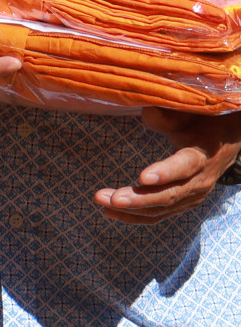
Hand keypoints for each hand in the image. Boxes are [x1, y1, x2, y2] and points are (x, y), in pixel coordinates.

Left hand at [94, 107, 240, 222]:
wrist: (226, 144)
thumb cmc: (201, 124)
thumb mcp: (189, 116)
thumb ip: (169, 116)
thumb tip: (147, 110)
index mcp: (203, 154)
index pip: (186, 165)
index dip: (166, 172)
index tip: (142, 177)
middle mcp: (201, 180)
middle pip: (170, 194)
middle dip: (139, 199)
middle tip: (110, 198)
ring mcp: (193, 196)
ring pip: (162, 208)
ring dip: (131, 209)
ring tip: (101, 201)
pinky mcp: (184, 203)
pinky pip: (159, 215)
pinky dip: (135, 216)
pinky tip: (110, 211)